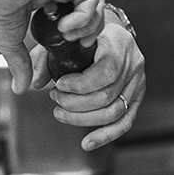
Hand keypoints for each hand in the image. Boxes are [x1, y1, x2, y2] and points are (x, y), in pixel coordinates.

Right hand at [0, 0, 104, 92]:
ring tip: (66, 34)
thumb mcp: (10, 41)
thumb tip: (19, 88)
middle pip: (93, 10)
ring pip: (97, 5)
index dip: (80, 34)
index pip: (79, 16)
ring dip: (87, 27)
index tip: (68, 45)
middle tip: (74, 43)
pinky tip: (64, 26)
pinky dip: (83, 17)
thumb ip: (20, 63)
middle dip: (88, 32)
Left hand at [36, 21, 145, 150]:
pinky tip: (87, 143)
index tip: (58, 85)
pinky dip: (105, 135)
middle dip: (75, 103)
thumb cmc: (84, 33)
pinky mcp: (137, 97)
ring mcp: (138, 82)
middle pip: (107, 96)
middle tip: (54, 98)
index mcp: (119, 43)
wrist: (107, 31)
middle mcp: (133, 63)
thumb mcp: (64, 37)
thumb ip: (46, 57)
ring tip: (60, 112)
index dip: (80, 85)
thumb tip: (35, 83)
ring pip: (114, 112)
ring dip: (83, 118)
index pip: (106, 72)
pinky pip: (125, 122)